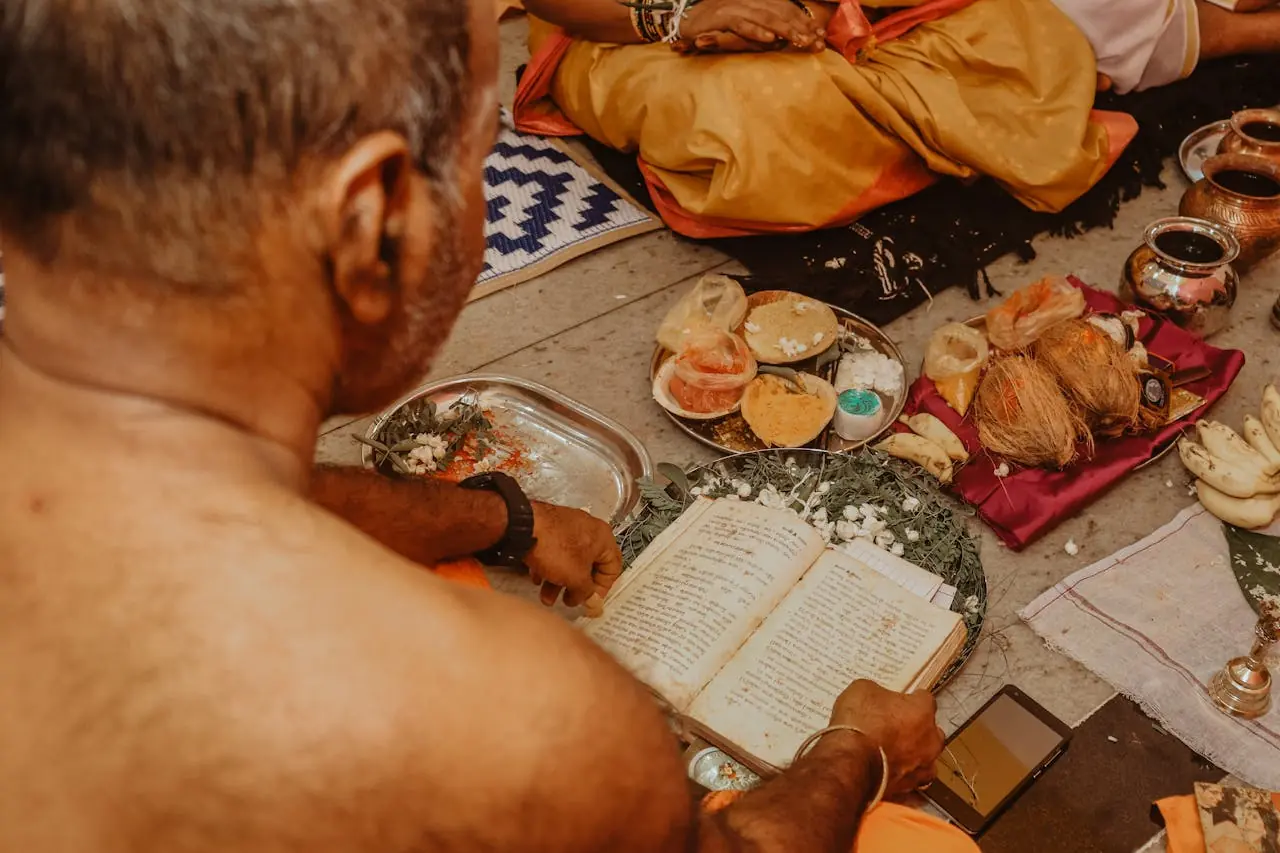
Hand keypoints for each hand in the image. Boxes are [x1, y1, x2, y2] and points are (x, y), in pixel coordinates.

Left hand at [525, 503, 622, 607]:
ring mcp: (568, 526)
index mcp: (603, 537)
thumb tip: (591, 600)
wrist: (523, 528)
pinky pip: (555, 551)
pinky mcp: (550, 527)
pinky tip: (538, 578)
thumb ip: (587, 593)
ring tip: (546, 596)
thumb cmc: (555, 547)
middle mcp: (588, 529)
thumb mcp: (576, 578)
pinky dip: (549, 567)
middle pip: (589, 565)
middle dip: (576, 588)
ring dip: (559, 581)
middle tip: (568, 600)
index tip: (590, 600)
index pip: (613, 567)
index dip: (602, 588)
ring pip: (569, 560)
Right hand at [676, 0, 824, 53]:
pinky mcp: (721, 17)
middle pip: (781, 12)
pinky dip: (756, 31)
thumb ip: (765, 28)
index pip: (786, 8)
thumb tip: (786, 39)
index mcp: (757, 0)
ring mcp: (735, 6)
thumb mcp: (745, 24)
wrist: (686, 21)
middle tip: (817, 42)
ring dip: (785, 30)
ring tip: (801, 41)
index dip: (804, 21)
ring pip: (765, 17)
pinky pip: (742, 24)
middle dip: (801, 27)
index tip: (821, 35)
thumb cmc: (717, 26)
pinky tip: (770, 40)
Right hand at [830, 680, 944, 796]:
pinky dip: (901, 779)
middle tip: (893, 726)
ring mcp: (921, 767)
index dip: (910, 698)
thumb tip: (875, 697)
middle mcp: (930, 740)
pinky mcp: (909, 789)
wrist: (850, 761)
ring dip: (912, 757)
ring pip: (925, 760)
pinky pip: (911, 784)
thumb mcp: (862, 690)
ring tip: (891, 754)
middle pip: (931, 731)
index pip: (925, 699)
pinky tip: (887, 774)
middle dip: (916, 729)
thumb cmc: (859, 724)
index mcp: (923, 711)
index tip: (899, 699)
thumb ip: (877, 693)